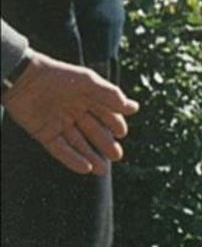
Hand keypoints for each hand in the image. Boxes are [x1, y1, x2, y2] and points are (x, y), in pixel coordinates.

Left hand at [2, 52, 137, 175]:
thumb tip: (133, 108)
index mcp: (86, 98)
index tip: (121, 133)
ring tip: (103, 171)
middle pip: (94, 132)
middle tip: (117, 156)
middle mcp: (74, 112)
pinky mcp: (44, 133)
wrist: (22, 78)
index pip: (105, 115)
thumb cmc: (58, 76)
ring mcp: (58, 124)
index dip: (115, 124)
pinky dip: (72, 159)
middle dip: (105, 144)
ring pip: (78, 144)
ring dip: (91, 157)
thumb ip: (111, 95)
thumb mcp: (89, 82)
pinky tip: (85, 168)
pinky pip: (60, 149)